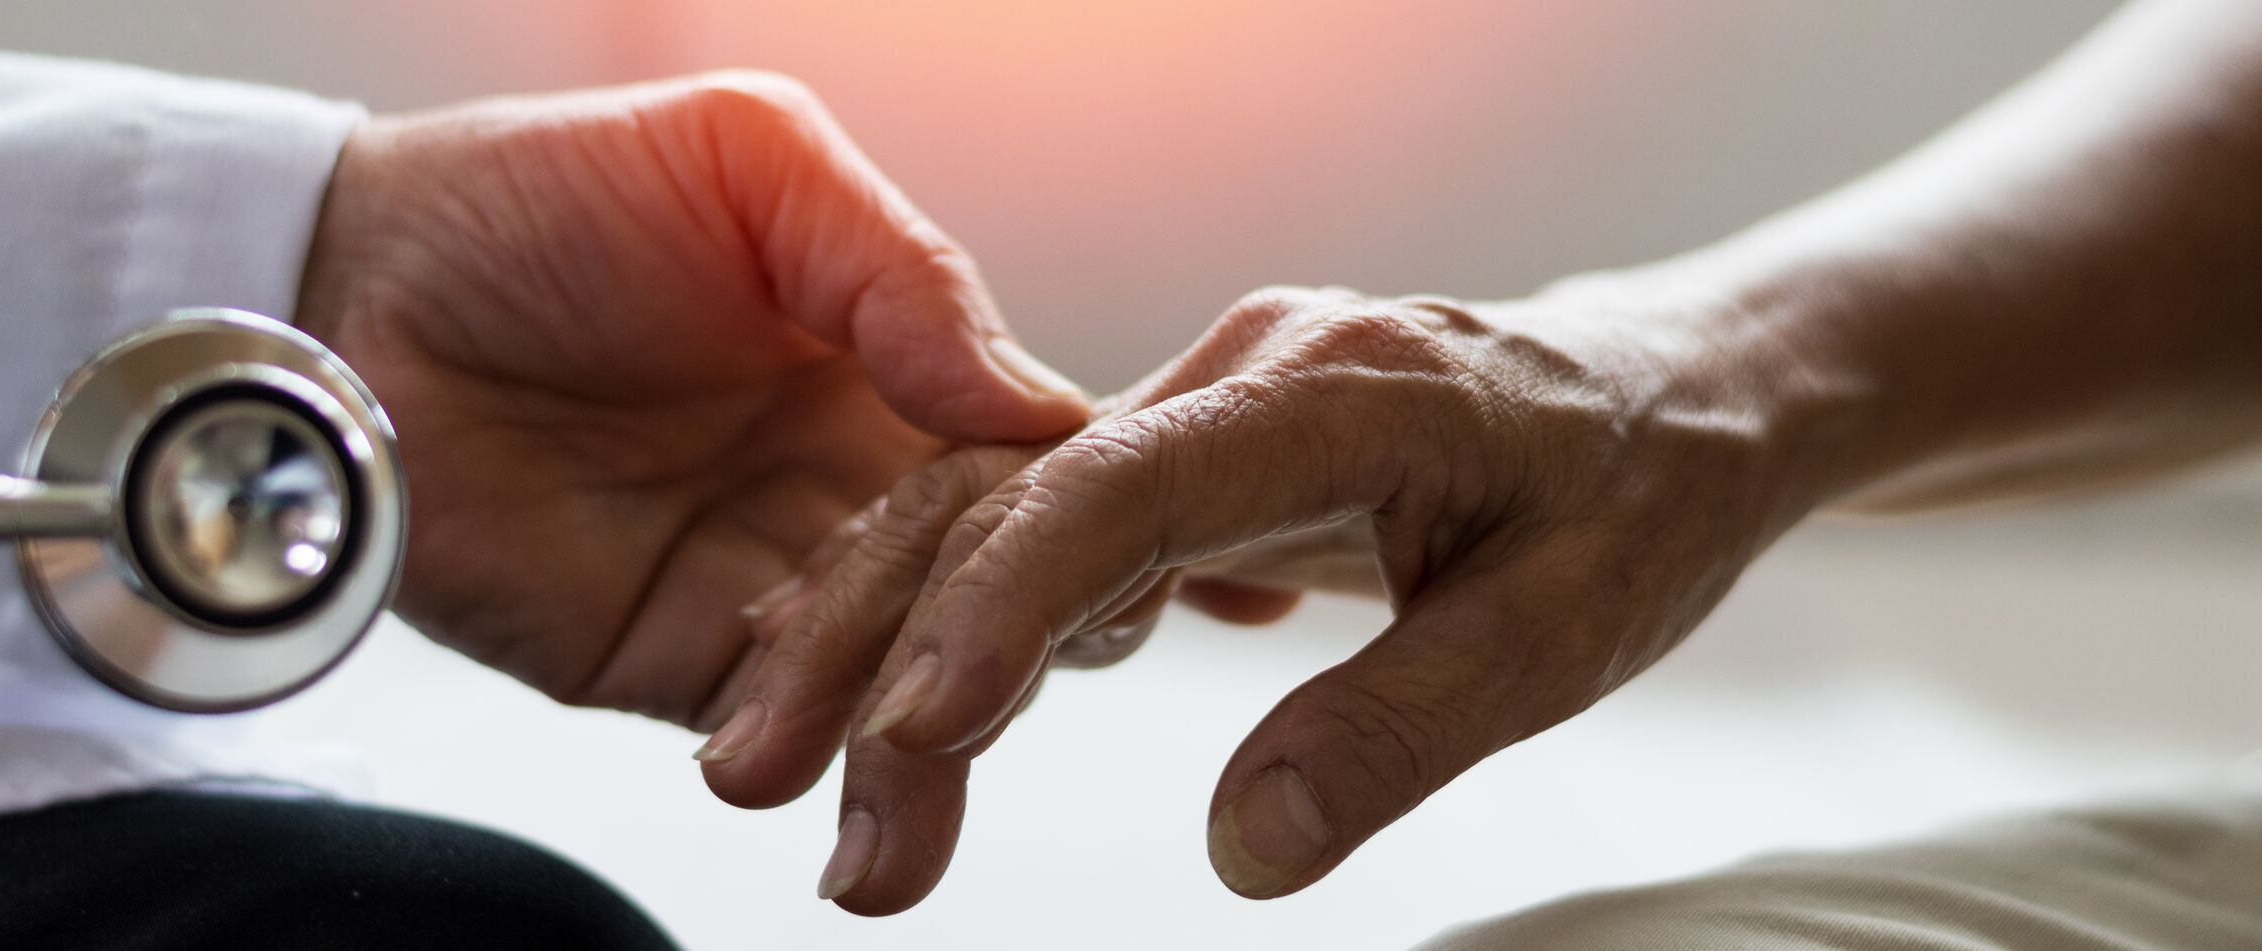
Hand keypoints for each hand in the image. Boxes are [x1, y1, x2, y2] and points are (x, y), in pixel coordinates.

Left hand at [293, 71, 1091, 728]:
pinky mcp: (677, 663)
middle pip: (986, 586)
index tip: (1095, 538)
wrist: (339, 293)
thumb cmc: (536, 195)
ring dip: (921, 726)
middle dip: (1010, 632)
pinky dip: (808, 747)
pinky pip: (777, 726)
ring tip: (915, 765)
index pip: (1028, 461)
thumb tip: (1037, 409)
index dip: (1067, 506)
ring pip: (901, 679)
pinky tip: (803, 748)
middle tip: (1013, 656)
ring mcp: (772, 581)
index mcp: (894, 362)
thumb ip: (901, 267)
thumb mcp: (747, 161)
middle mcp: (852, 482)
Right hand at [706, 284, 1820, 912]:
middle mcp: (1234, 375)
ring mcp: (1196, 409)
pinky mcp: (1181, 457)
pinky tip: (864, 707)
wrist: (1664, 394)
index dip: (1004, 602)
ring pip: (985, 507)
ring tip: (802, 792)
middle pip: (1003, 489)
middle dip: (870, 637)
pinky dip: (936, 618)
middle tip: (764, 786)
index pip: (1125, 485)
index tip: (912, 727)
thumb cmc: (1635, 497)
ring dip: (877, 643)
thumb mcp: (1562, 633)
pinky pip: (1027, 527)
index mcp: (1331, 387)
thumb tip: (1244, 849)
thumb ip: (1400, 727)